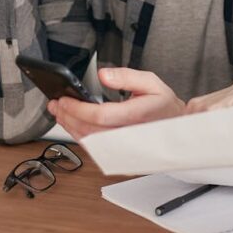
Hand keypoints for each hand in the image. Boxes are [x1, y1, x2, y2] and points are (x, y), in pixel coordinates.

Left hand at [48, 67, 184, 139]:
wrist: (176, 127)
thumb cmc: (164, 105)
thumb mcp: (151, 82)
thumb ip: (126, 76)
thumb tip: (102, 75)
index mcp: (137, 116)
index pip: (100, 115)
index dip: (77, 108)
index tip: (63, 99)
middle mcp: (129, 136)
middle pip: (89, 131)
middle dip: (67, 117)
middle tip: (56, 104)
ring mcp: (124, 150)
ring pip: (89, 143)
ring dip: (70, 128)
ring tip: (60, 113)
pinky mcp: (119, 157)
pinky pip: (94, 150)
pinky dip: (79, 138)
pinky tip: (73, 126)